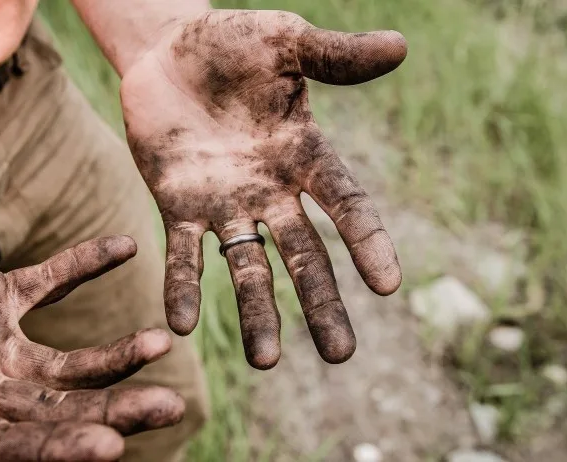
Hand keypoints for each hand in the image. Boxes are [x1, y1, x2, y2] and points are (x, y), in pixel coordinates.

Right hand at [0, 210, 183, 460]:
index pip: (2, 449)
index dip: (54, 451)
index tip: (110, 449)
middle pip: (55, 412)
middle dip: (112, 412)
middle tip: (171, 409)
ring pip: (65, 361)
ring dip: (115, 354)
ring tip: (162, 342)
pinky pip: (49, 282)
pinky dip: (84, 264)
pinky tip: (125, 246)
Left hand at [121, 9, 405, 368]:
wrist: (167, 51)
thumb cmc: (232, 44)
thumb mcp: (285, 42)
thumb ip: (334, 55)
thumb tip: (400, 46)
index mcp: (304, 154)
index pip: (345, 203)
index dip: (367, 241)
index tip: (389, 285)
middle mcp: (270, 190)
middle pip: (303, 254)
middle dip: (320, 303)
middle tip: (340, 355)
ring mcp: (224, 203)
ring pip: (246, 266)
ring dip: (256, 312)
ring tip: (264, 362)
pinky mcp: (177, 205)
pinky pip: (182, 253)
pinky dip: (183, 286)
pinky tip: (180, 324)